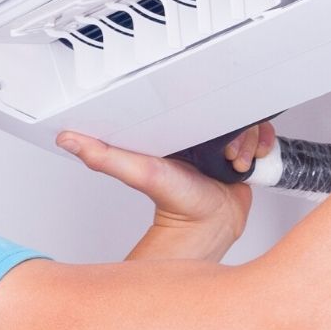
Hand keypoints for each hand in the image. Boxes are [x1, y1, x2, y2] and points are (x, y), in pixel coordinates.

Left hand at [56, 123, 275, 258]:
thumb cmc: (177, 205)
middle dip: (235, 129)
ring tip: (236, 161)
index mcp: (177, 130)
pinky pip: (262, 138)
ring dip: (249, 141)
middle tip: (225, 152)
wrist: (210, 230)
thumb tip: (68, 139)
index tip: (211, 120)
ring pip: (248, 123)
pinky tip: (251, 161)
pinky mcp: (243, 156)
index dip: (209, 105)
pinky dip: (262, 146)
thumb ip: (104, 156)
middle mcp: (201, 135)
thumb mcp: (139, 172)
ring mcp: (223, 146)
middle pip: (228, 110)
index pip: (197, 99)